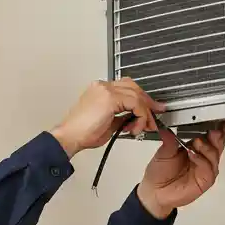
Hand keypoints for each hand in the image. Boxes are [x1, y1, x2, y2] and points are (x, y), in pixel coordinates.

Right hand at [49, 79, 164, 157]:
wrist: (69, 137)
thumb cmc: (82, 134)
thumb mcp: (108, 122)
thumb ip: (121, 116)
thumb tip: (135, 118)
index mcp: (99, 89)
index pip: (127, 88)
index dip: (141, 99)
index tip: (151, 110)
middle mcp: (102, 86)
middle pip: (134, 87)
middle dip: (147, 103)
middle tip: (154, 116)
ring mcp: (105, 90)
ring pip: (136, 94)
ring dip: (144, 112)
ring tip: (143, 127)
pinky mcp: (110, 98)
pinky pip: (135, 103)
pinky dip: (140, 116)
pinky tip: (135, 127)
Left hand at [136, 122, 224, 218]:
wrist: (155, 191)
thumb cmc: (160, 173)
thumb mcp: (164, 152)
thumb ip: (169, 140)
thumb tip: (168, 127)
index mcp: (194, 147)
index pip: (209, 136)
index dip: (216, 128)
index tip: (219, 120)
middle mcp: (202, 157)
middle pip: (217, 144)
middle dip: (217, 135)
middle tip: (213, 129)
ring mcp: (205, 169)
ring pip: (215, 155)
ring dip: (208, 147)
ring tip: (198, 143)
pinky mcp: (205, 180)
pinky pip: (209, 169)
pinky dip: (202, 161)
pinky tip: (194, 156)